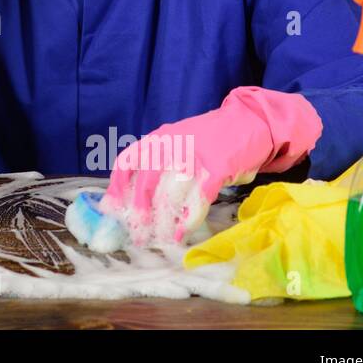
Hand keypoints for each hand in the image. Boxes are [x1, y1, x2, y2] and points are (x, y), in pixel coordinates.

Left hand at [99, 86, 321, 246]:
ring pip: (170, 195)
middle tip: (138, 235)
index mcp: (158, 139)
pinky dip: (187, 220)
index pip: (127, 163)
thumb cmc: (212, 139)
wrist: (249, 122)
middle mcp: (171, 145)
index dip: (117, 189)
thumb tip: (137, 197)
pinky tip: (181, 233)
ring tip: (161, 239)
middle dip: (140, 214)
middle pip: (146, 184)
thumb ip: (159, 163)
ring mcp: (193, 156)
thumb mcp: (178, 142)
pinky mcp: (216, 168)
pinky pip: (197, 199)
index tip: (113, 211)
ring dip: (163, 222)